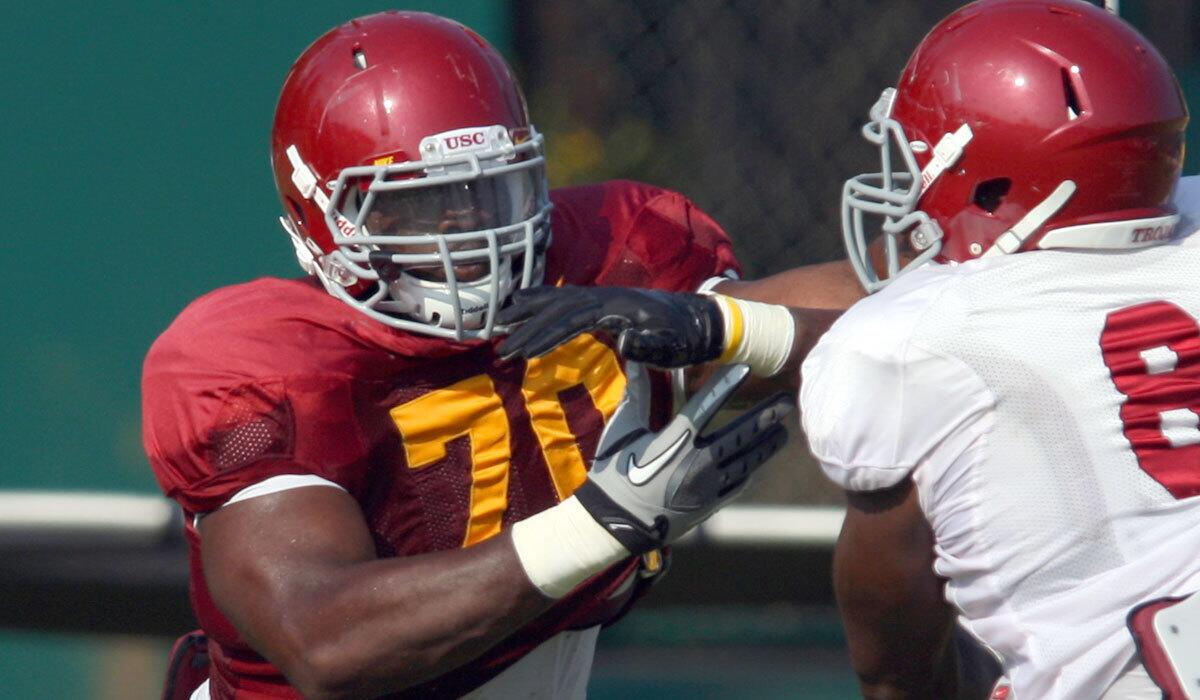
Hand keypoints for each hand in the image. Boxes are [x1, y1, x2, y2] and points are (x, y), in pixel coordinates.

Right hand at [497, 285, 724, 367]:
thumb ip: (649, 345)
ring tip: (499, 320)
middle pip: (557, 309)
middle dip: (528, 328)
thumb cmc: (684, 337)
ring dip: (528, 310)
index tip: (522, 350)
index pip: (571, 319)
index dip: (545, 335)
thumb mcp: (672, 345)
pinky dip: (541, 300)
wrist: (699, 320)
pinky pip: (564, 298)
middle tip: (502, 348)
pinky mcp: (601, 301)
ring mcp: (601, 296)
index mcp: (616, 306)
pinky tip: (523, 302)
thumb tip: (625, 341)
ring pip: (557, 300)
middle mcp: (604, 296)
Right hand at [575, 363, 792, 553]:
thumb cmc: (614, 474)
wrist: (615, 525)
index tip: (746, 369)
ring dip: (766, 444)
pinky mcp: (709, 505)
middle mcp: (696, 463)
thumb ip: (636, 395)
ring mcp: (707, 487)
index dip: (725, 386)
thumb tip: (639, 360)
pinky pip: (738, 482)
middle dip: (765, 416)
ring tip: (783, 430)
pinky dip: (750, 467)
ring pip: (746, 461)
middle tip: (787, 402)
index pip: (704, 406)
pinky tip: (759, 458)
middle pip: (739, 434)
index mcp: (673, 442)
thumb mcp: (622, 432)